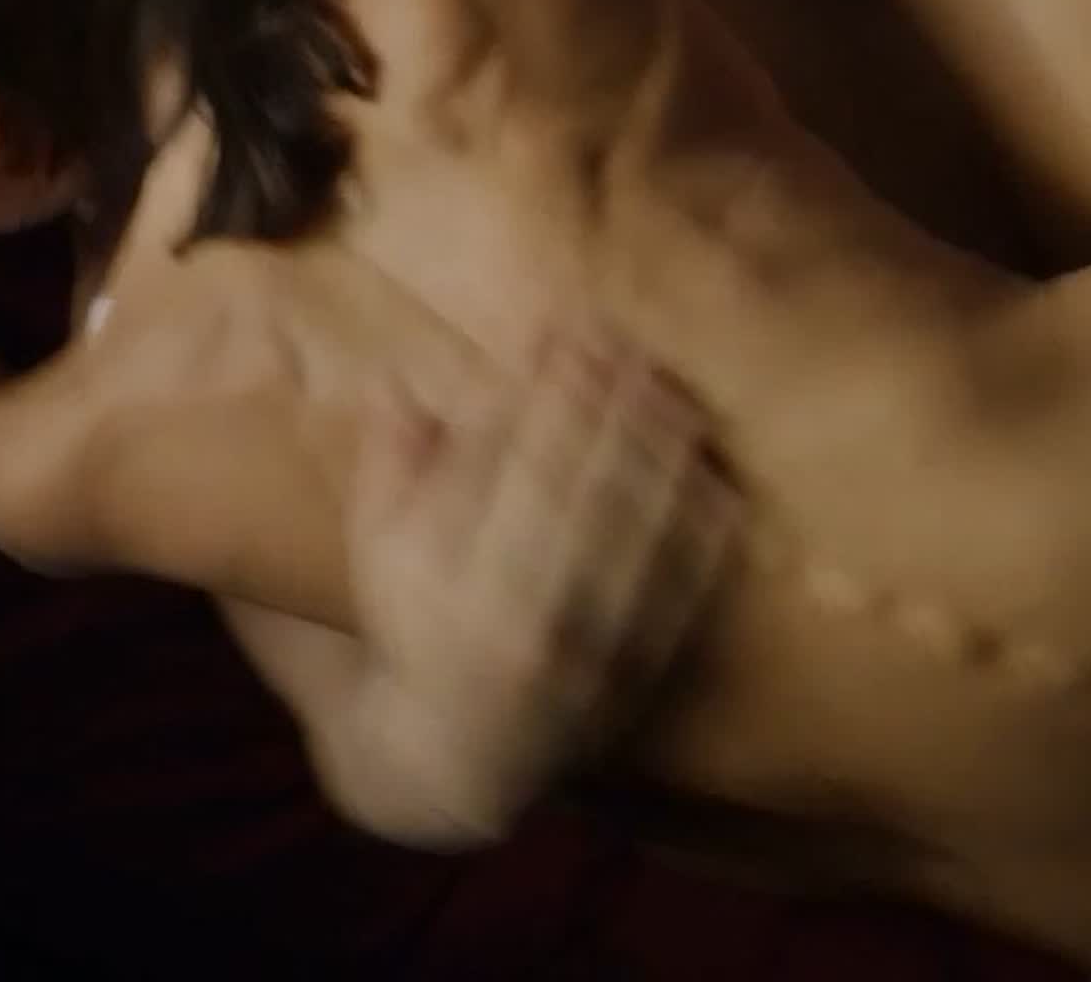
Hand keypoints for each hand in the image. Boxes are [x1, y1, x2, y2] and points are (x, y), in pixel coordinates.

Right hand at [339, 325, 740, 829]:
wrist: (455, 757)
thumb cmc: (411, 627)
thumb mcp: (376, 553)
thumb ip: (387, 469)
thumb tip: (399, 383)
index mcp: (455, 587)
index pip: (512, 471)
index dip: (545, 398)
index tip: (566, 334)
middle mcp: (528, 622)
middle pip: (584, 496)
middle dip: (610, 414)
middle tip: (633, 345)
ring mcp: (591, 651)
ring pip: (639, 539)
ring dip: (663, 459)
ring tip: (677, 391)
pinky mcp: (637, 673)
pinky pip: (681, 595)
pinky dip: (701, 533)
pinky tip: (714, 476)